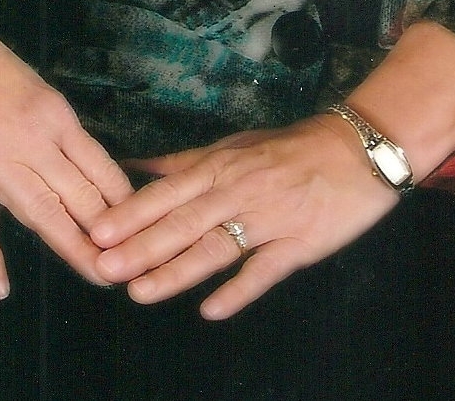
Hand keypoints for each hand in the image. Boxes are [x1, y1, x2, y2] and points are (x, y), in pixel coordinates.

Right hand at [0, 0, 131, 300]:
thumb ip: (39, 121)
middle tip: (134, 270)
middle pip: (83, 197)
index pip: (102, 168)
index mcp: (52, 111)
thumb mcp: (19, 80)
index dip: (124, 204)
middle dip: (111, 238)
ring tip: (101, 279)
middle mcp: (33, 137)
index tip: (143, 230)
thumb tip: (58, 156)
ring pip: (45, 213)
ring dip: (74, 250)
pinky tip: (0, 290)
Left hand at [89, 116, 398, 318]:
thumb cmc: (289, 148)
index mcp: (220, 166)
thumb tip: (135, 166)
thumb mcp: (234, 145)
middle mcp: (238, 191)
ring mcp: (268, 219)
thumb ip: (185, 162)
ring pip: (215, 247)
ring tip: (141, 291)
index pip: (167, 192)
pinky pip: (265, 270)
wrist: (357, 150)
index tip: (96, 230)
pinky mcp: (299, 243)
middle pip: (183, 222)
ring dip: (176, 271)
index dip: (132, 212)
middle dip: (140, 246)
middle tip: (103, 266)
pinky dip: (239, 289)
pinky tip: (212, 309)